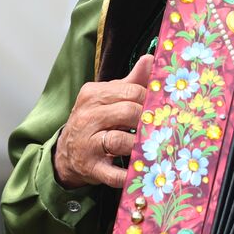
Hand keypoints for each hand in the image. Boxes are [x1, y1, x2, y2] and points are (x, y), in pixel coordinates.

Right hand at [54, 55, 152, 189]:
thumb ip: (131, 82)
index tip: (166, 106)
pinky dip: (128, 174)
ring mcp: (87, 144)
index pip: (129, 91)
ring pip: (119, 140)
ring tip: (157, 144)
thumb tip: (151, 59)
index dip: (151, 99)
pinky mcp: (90, 168)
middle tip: (165, 125)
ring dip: (141, 144)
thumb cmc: (96, 121)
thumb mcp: (109, 98)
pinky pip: (112, 173)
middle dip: (149, 119)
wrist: (67, 153)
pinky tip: (143, 171)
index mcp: (93, 95)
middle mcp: (87, 117)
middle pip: (127, 112)